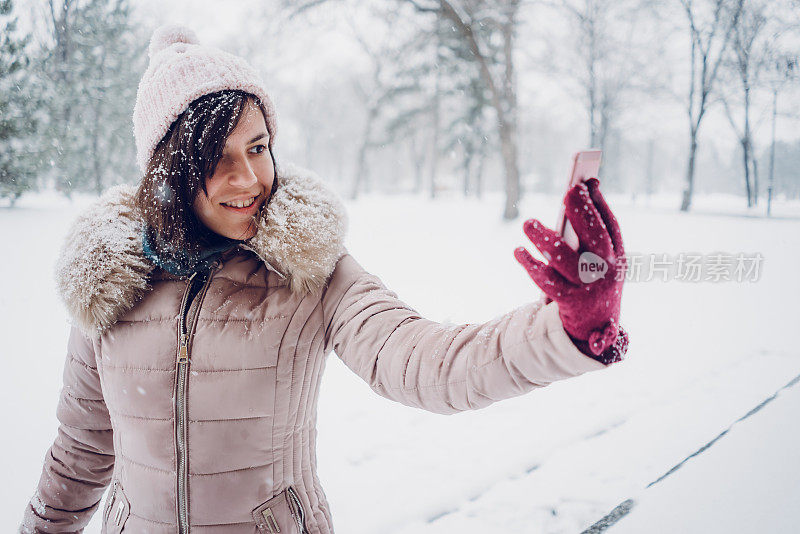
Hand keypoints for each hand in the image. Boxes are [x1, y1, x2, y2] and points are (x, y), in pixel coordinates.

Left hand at [514, 178, 626, 356]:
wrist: (596, 329)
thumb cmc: (595, 280)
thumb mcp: (604, 255)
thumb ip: (598, 222)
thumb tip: (591, 183)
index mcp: (618, 258)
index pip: (610, 227)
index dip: (596, 205)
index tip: (581, 184)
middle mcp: (607, 272)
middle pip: (595, 239)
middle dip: (581, 213)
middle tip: (567, 192)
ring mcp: (588, 288)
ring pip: (565, 260)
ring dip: (545, 239)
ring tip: (528, 223)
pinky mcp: (568, 303)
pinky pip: (547, 281)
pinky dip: (531, 266)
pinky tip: (519, 252)